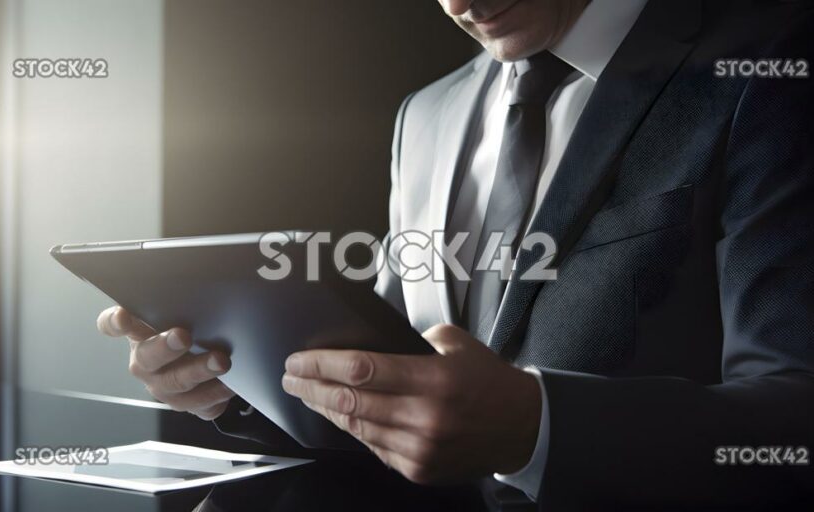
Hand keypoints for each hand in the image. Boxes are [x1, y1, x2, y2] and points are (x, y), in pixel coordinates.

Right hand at [96, 306, 234, 419]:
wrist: (205, 361)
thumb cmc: (190, 326)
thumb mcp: (180, 308)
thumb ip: (179, 296)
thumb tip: (206, 275)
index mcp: (137, 333)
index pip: (112, 325)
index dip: (115, 321)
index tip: (123, 315)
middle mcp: (146, 363)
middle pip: (147, 358)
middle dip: (165, 347)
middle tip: (183, 336)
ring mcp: (165, 387)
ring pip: (177, 385)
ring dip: (199, 372)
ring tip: (220, 361)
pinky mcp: (190, 404)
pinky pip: (202, 406)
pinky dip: (217, 395)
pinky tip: (231, 384)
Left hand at [281, 323, 540, 483]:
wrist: (522, 427)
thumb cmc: (489, 383)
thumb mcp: (456, 345)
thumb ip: (414, 340)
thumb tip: (372, 341)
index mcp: (434, 380)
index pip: (362, 369)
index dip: (322, 364)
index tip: (300, 359)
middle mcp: (425, 417)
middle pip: (350, 401)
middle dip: (312, 387)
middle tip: (292, 377)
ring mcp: (420, 448)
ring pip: (356, 427)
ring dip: (326, 409)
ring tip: (308, 394)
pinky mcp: (418, 469)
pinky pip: (373, 448)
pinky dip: (353, 430)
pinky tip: (340, 417)